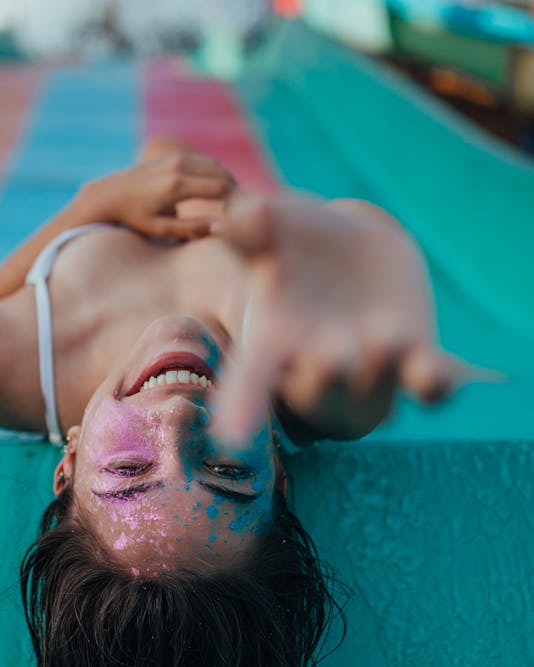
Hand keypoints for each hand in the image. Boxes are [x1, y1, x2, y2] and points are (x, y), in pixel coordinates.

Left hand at [83, 153, 236, 239]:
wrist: (111, 194)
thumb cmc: (136, 217)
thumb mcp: (162, 229)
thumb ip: (192, 229)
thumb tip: (221, 227)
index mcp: (177, 186)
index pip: (220, 188)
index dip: (237, 202)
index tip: (244, 216)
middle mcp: (178, 167)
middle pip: (222, 174)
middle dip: (237, 190)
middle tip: (246, 209)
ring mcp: (176, 158)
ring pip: (215, 165)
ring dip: (228, 180)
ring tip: (234, 201)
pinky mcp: (173, 157)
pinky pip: (204, 162)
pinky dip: (216, 173)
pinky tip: (219, 190)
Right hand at [212, 193, 475, 444]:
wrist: (356, 252)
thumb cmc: (300, 243)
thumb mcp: (276, 225)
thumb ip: (254, 222)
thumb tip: (243, 218)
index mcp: (274, 342)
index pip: (251, 379)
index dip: (242, 406)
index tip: (232, 435)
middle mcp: (320, 369)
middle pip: (317, 393)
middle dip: (325, 379)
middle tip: (329, 352)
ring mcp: (372, 371)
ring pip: (375, 397)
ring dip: (379, 372)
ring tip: (384, 334)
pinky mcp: (416, 360)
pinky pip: (430, 388)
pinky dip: (436, 384)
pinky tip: (447, 374)